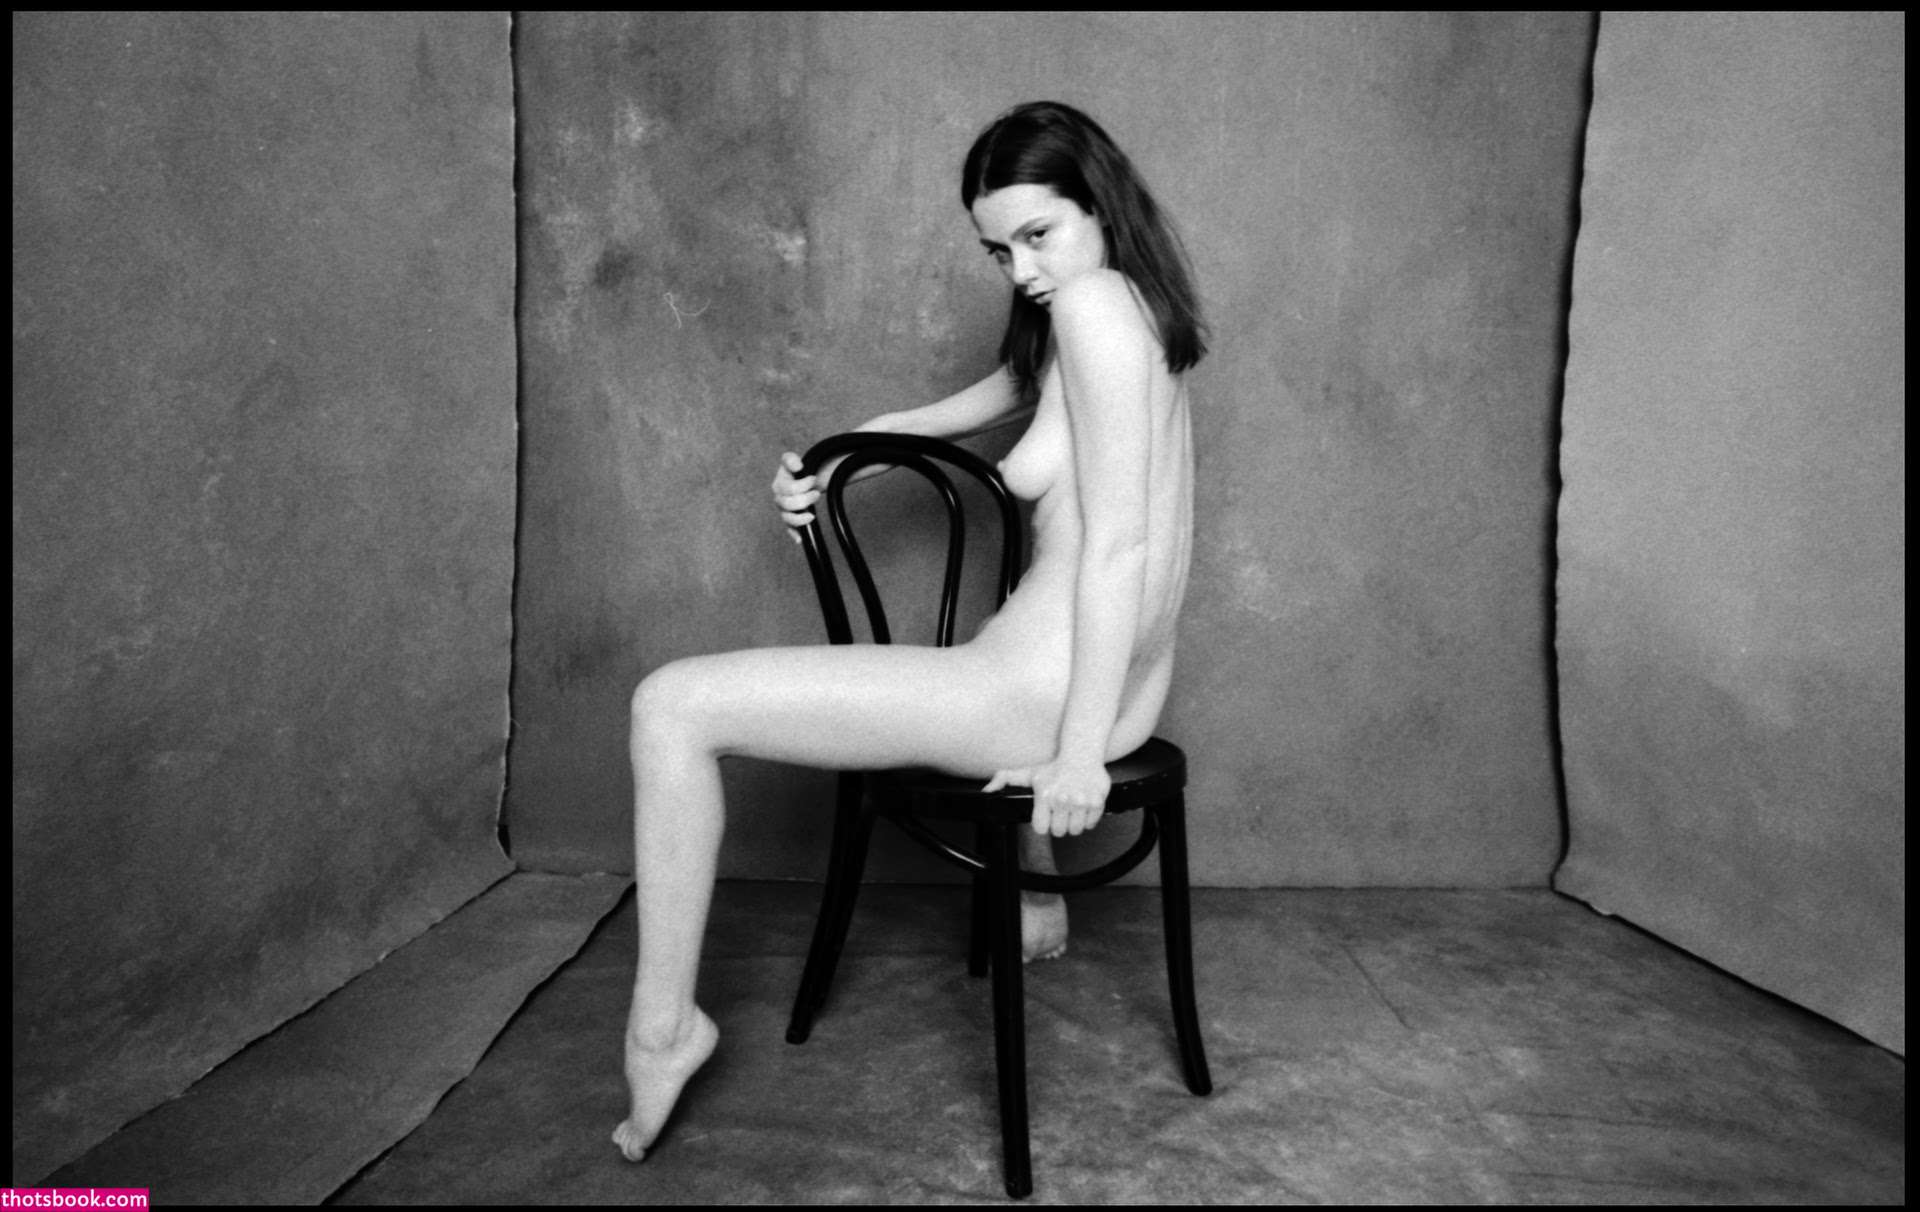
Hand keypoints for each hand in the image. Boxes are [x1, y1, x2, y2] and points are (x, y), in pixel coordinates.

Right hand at [770, 451, 820, 540]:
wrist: (798, 480)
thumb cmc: (795, 471)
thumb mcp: (791, 461)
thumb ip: (790, 459)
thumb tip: (797, 465)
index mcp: (778, 485)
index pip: (789, 489)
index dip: (803, 485)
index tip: (813, 479)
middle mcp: (779, 499)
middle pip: (788, 505)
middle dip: (806, 500)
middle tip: (817, 494)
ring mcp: (784, 511)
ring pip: (788, 519)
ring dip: (801, 518)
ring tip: (812, 514)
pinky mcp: (789, 520)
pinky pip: (790, 530)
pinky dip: (794, 535)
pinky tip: (799, 539)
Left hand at [984, 757, 1111, 836]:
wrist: (1081, 755)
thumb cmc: (1054, 768)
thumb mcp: (1027, 773)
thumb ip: (1004, 780)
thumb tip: (987, 792)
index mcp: (1044, 795)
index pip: (1040, 828)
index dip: (1043, 823)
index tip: (1046, 815)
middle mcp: (1062, 799)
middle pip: (1059, 832)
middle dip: (1059, 824)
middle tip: (1060, 811)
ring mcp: (1080, 801)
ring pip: (1075, 830)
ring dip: (1073, 823)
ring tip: (1071, 809)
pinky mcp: (1097, 802)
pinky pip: (1091, 824)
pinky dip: (1088, 818)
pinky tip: (1083, 806)